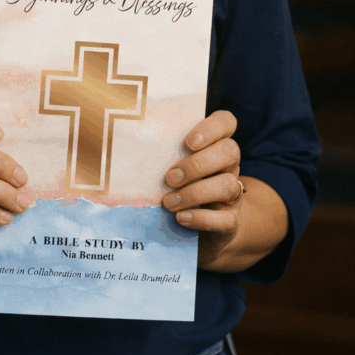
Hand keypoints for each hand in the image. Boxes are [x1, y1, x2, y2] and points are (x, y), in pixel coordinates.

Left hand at [162, 110, 244, 268]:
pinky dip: (201, 218)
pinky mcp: (231, 221)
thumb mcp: (171, 165)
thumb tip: (121, 143)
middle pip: (229, 151)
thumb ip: (160, 152)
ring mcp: (233, 194)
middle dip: (197, 164)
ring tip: (169, 202)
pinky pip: (226, 219)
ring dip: (195, 193)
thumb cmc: (178, 188)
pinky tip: (180, 218)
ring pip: (228, 184)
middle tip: (170, 177)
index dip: (211, 128)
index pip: (226, 122)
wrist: (199, 232)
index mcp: (215, 146)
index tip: (188, 142)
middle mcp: (228, 166)